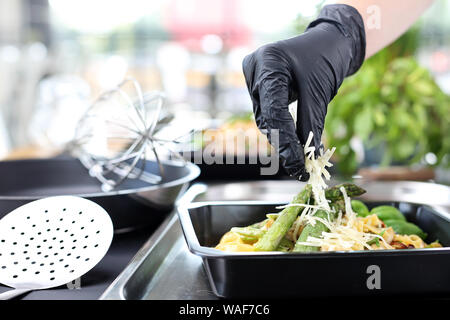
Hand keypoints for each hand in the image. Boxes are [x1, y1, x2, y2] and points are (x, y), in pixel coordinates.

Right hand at [243, 4, 364, 179]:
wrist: (330, 40)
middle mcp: (255, 69)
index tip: (299, 166)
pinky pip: (268, 112)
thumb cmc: (327, 58)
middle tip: (300, 168)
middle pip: (266, 117)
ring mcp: (254, 77)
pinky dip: (281, 127)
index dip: (286, 142)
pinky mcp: (259, 85)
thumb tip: (309, 157)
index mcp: (268, 63)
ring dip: (282, 137)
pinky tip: (293, 143)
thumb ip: (311, 123)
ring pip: (266, 118)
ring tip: (299, 160)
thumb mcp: (320, 91)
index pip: (274, 111)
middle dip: (284, 143)